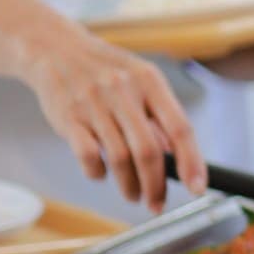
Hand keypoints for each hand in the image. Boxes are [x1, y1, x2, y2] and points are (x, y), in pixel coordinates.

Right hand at [22, 29, 203, 212]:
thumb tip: (178, 159)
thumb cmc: (106, 72)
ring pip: (120, 159)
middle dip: (156, 186)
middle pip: (149, 151)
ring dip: (130, 186)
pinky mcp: (69, 117)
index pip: (180, 128)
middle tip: (157, 203)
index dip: (192, 162)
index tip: (198, 188)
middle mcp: (124, 90)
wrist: (55, 50)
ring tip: (133, 194)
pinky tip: (101, 174)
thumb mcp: (140, 82)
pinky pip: (89, 156)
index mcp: (150, 81)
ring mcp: (94, 104)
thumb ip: (159, 117)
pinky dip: (98, 173)